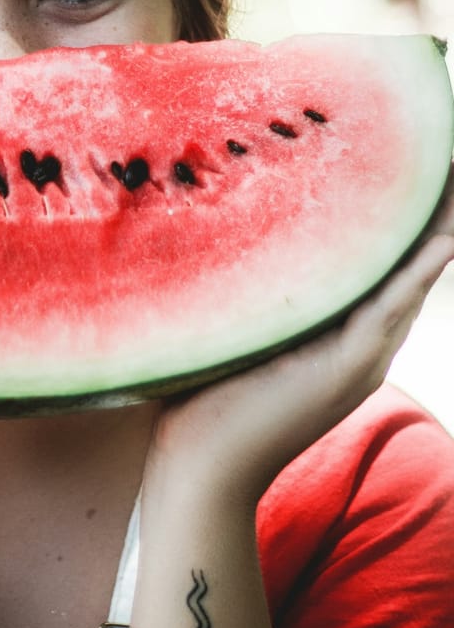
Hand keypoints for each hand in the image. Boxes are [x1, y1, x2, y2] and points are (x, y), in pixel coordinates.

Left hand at [145, 165, 453, 507]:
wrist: (200, 469)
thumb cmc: (202, 399)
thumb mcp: (239, 328)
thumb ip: (253, 288)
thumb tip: (221, 225)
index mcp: (340, 335)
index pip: (385, 265)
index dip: (406, 220)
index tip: (415, 166)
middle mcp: (361, 344)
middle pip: (411, 265)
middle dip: (433, 214)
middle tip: (447, 158)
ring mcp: (360, 359)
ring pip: (411, 280)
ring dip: (438, 230)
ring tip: (452, 178)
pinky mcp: (346, 369)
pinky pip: (391, 308)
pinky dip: (419, 271)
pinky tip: (443, 237)